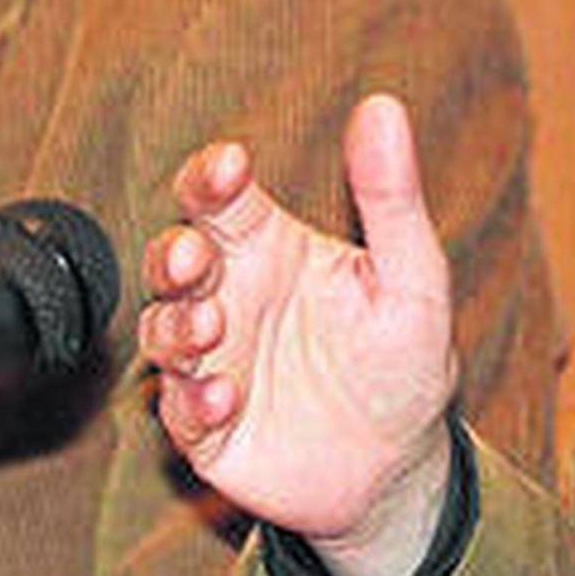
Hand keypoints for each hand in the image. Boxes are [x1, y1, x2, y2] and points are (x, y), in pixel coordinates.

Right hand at [140, 94, 456, 575]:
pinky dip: (191, 402)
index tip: (229, 165)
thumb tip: (384, 107)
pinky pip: (178, 411)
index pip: (221, 194)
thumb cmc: (402, 358)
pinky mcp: (206, 428)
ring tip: (213, 330)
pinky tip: (223, 399)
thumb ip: (391, 197)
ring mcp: (213, 361)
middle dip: (172, 253)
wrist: (398, 468)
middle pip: (173, 256)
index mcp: (269, 244)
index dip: (213, 173)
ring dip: (177, 327)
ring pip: (162, 329)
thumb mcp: (412, 278)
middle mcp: (230, 295)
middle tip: (195, 258)